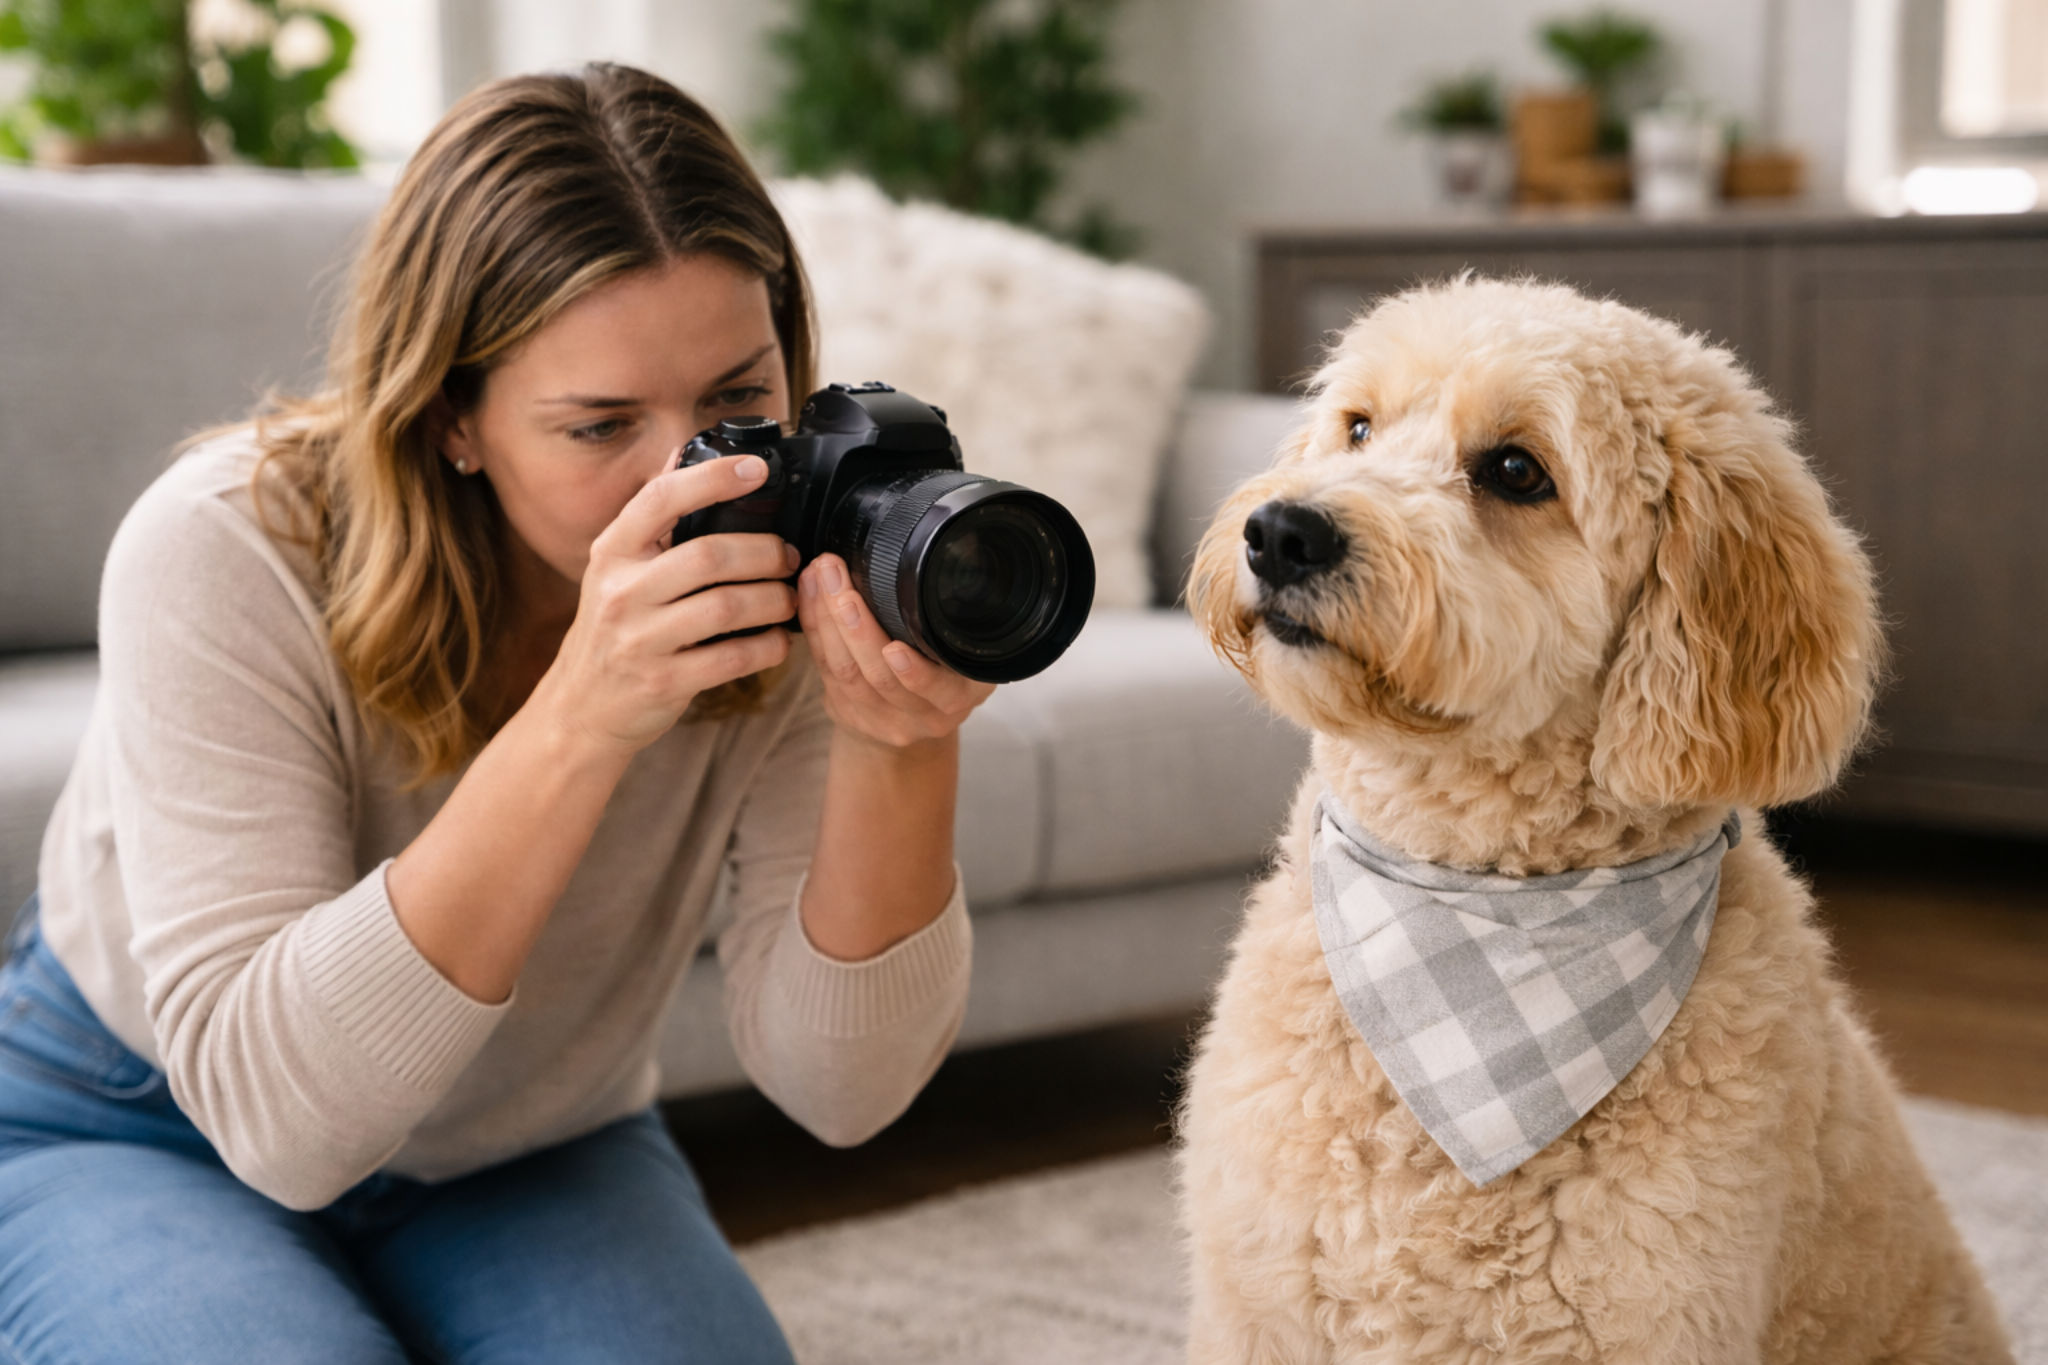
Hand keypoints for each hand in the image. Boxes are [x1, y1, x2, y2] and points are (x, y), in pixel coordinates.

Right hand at [528, 453, 799, 763]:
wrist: (580, 707)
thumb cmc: (612, 628)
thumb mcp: (615, 567)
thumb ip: (652, 517)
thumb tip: (681, 451)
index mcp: (612, 552)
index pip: (661, 498)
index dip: (712, 478)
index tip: (756, 470)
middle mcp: (620, 591)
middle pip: (709, 555)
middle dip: (764, 552)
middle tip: (789, 557)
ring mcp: (639, 639)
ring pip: (726, 607)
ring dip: (773, 599)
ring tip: (789, 598)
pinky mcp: (662, 682)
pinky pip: (731, 659)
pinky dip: (766, 647)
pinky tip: (778, 641)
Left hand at [796, 553, 995, 749]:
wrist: (917, 719)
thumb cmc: (948, 673)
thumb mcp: (965, 656)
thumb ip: (952, 627)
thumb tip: (933, 564)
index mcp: (957, 696)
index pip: (936, 689)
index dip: (915, 673)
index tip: (894, 647)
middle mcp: (918, 714)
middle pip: (879, 677)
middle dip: (856, 627)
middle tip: (839, 581)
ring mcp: (877, 717)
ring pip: (845, 671)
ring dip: (827, 620)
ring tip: (820, 576)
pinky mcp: (845, 710)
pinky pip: (823, 666)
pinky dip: (814, 626)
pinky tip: (808, 591)